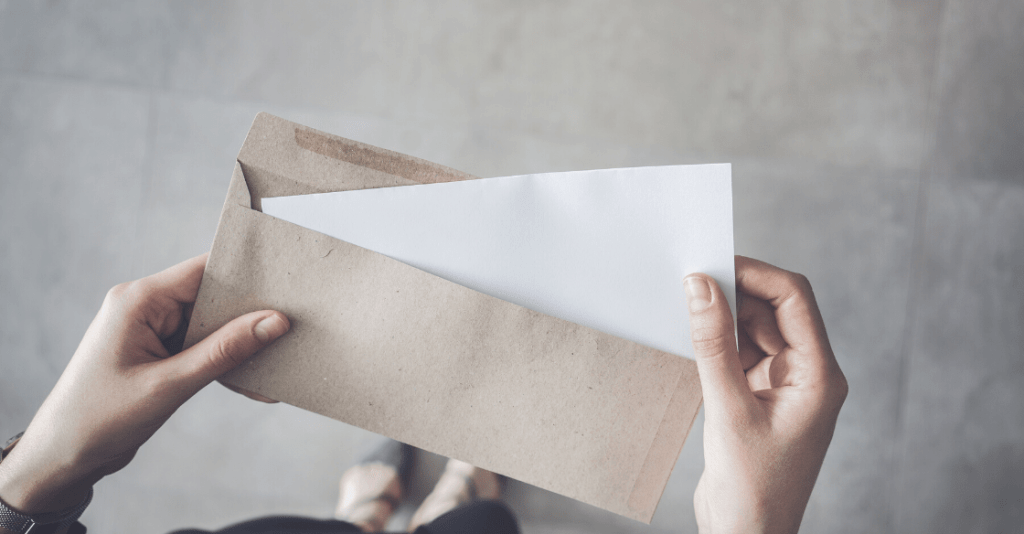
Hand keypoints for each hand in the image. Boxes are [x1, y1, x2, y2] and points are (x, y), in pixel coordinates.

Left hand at [0, 255, 289, 516]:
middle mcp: (145, 307)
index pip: (203, 270)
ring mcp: (152, 330)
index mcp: (139, 300)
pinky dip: (226, 362)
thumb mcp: (169, 385)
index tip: (286, 283)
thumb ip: (224, 351)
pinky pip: (202, 347)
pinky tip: (253, 381)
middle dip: (250, 313)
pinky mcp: (158, 352)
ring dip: (241, 343)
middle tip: (291, 326)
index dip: (246, 274)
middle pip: (212, 296)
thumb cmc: (99, 419)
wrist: (61, 458)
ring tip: (278, 357)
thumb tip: (273, 322)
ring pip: (211, 324)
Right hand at [685, 256, 846, 533]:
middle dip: (736, 292)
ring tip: (687, 309)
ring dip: (726, 317)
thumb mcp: (728, 409)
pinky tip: (694, 339)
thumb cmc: (752, 488)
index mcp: (819, 376)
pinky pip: (744, 353)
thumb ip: (713, 344)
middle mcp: (809, 374)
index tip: (714, 263)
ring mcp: (787, 386)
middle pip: (776, 309)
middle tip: (692, 281)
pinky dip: (721, 342)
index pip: (794, 299)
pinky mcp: (763, 397)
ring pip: (758, 329)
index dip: (755, 274)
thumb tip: (701, 288)